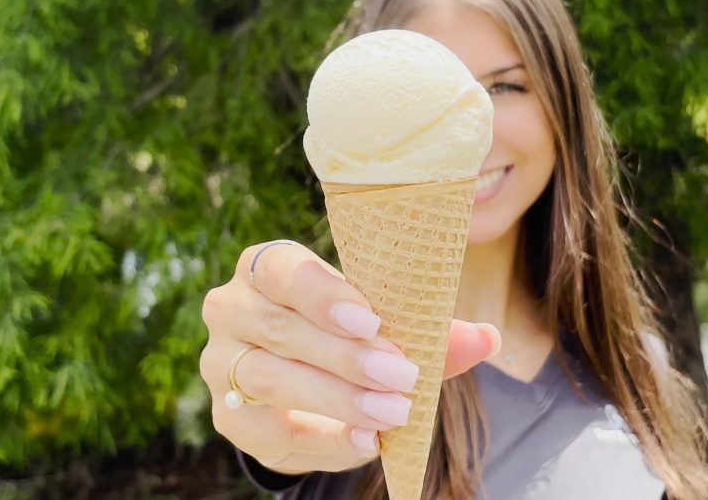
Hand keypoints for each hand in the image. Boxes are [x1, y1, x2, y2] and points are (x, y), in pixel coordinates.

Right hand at [199, 240, 500, 475]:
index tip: (370, 320)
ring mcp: (221, 363)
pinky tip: (365, 440)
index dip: (323, 294)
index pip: (282, 270)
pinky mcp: (230, 415)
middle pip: (281, 329)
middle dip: (346, 355)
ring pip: (272, 378)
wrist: (303, 388)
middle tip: (402, 373)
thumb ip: (429, 330)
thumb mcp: (383, 324)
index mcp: (266, 268)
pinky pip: (271, 427)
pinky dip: (323, 436)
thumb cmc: (344, 335)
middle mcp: (231, 308)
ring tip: (392, 410)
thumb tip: (486, 338)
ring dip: (339, 397)